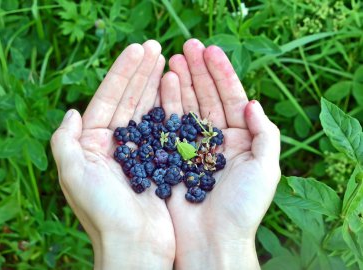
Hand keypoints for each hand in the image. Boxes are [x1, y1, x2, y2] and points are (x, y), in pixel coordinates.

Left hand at [51, 41, 174, 269]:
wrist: (135, 246)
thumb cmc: (103, 213)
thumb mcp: (73, 176)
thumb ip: (65, 142)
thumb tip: (71, 112)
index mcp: (92, 144)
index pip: (108, 99)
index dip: (122, 73)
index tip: (137, 50)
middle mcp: (114, 145)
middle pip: (128, 100)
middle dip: (140, 72)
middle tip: (155, 47)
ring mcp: (138, 152)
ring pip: (146, 110)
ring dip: (155, 85)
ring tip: (166, 60)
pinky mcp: (158, 162)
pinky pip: (163, 129)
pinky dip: (169, 109)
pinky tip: (175, 90)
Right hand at [160, 39, 280, 268]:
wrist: (212, 240)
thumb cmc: (243, 208)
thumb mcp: (267, 168)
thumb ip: (266, 133)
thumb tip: (252, 102)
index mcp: (241, 140)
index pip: (231, 98)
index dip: (222, 74)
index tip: (210, 51)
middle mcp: (217, 140)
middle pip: (207, 98)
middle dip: (198, 72)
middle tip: (187, 46)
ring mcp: (193, 147)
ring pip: (187, 107)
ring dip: (181, 82)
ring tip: (173, 59)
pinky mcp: (174, 156)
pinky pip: (170, 125)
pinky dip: (167, 104)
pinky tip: (163, 84)